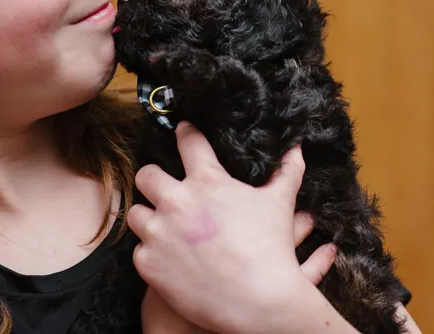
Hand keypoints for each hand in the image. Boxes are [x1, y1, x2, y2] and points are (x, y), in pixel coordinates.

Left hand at [128, 121, 337, 333]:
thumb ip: (287, 172)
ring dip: (149, 218)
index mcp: (207, 181)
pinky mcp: (149, 264)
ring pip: (137, 214)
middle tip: (163, 187)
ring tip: (163, 226)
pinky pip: (139, 251)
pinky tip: (169, 258)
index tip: (182, 131)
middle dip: (154, 178)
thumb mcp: (280, 204)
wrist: (258, 303)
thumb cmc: (271, 251)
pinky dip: (152, 254)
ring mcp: (159, 234)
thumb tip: (296, 149)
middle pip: (146, 175)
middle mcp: (176, 202)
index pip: (188, 141)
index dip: (185, 132)